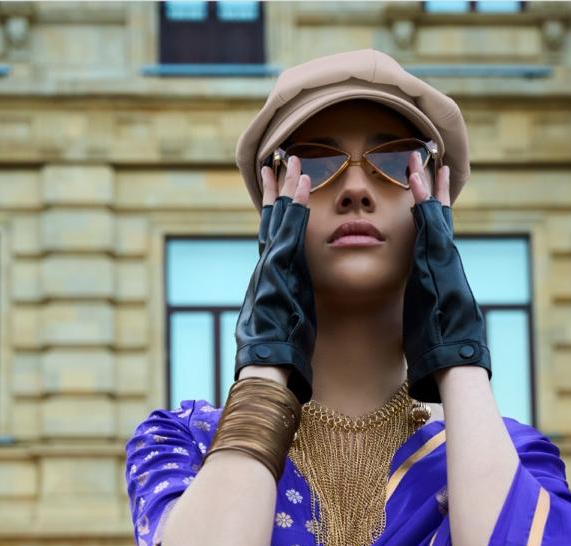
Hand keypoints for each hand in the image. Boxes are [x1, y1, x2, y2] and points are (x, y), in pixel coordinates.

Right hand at [234, 155, 316, 403]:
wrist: (266, 361)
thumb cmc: (278, 352)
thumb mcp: (286, 325)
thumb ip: (288, 311)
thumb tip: (287, 312)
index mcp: (270, 279)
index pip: (272, 238)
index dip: (275, 214)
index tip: (276, 191)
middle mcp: (267, 266)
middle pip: (271, 219)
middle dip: (275, 190)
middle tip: (277, 160)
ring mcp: (271, 264)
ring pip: (280, 217)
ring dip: (287, 187)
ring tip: (293, 159)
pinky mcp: (280, 266)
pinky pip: (291, 228)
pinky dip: (296, 204)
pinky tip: (304, 183)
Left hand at [403, 152, 491, 404]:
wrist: (457, 357)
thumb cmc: (440, 348)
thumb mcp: (426, 322)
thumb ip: (424, 309)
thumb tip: (425, 315)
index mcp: (438, 275)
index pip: (434, 236)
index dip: (430, 212)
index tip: (425, 189)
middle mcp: (444, 262)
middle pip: (437, 218)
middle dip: (431, 190)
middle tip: (426, 159)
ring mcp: (444, 260)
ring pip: (434, 216)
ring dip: (426, 187)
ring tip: (417, 160)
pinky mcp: (440, 263)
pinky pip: (429, 226)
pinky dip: (424, 202)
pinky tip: (416, 182)